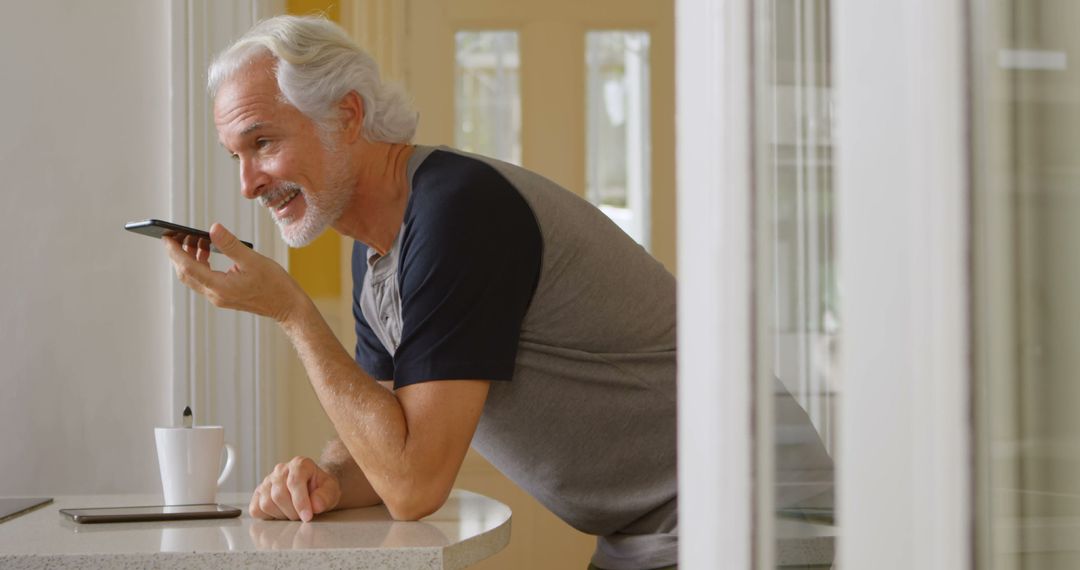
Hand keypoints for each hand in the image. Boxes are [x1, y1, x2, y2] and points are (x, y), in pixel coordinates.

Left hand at [163, 223, 303, 321]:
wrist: (287, 306)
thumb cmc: (275, 285)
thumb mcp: (253, 260)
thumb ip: (230, 244)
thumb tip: (213, 229)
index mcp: (220, 287)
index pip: (188, 267)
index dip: (174, 252)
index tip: (165, 237)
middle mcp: (215, 294)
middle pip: (186, 274)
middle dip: (177, 254)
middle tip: (175, 235)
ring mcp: (219, 297)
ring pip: (194, 277)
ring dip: (190, 259)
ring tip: (195, 240)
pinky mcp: (224, 296)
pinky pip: (204, 279)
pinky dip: (201, 265)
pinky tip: (208, 253)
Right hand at [250, 456, 341, 521]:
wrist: (313, 489)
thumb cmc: (321, 489)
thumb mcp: (331, 491)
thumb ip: (326, 496)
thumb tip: (315, 505)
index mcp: (299, 464)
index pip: (294, 482)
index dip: (300, 502)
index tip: (307, 517)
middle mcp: (281, 470)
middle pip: (279, 495)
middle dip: (293, 512)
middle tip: (303, 517)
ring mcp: (267, 481)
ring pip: (267, 503)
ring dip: (282, 515)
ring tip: (294, 513)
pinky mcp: (258, 494)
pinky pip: (256, 509)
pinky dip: (269, 517)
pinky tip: (282, 513)